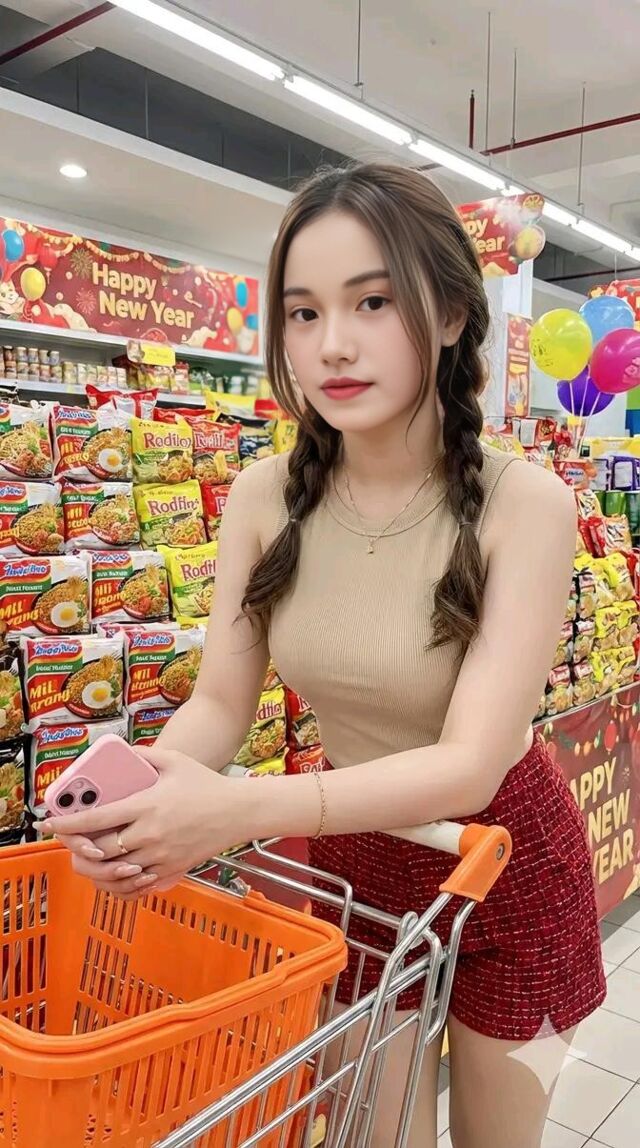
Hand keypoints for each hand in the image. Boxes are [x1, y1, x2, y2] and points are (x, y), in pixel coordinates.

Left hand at [44, 746, 251, 896]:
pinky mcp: (172, 869)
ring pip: (116, 871)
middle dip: (78, 849)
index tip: (49, 823)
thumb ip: (143, 755)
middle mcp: (149, 834)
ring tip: (88, 857)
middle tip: (70, 842)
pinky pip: (138, 883)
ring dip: (97, 867)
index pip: (96, 819)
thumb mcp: (174, 761)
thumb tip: (118, 752)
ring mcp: (160, 855)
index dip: (67, 824)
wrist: (238, 811)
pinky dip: (121, 880)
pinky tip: (115, 871)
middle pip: (100, 851)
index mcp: (146, 805)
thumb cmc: (206, 784)